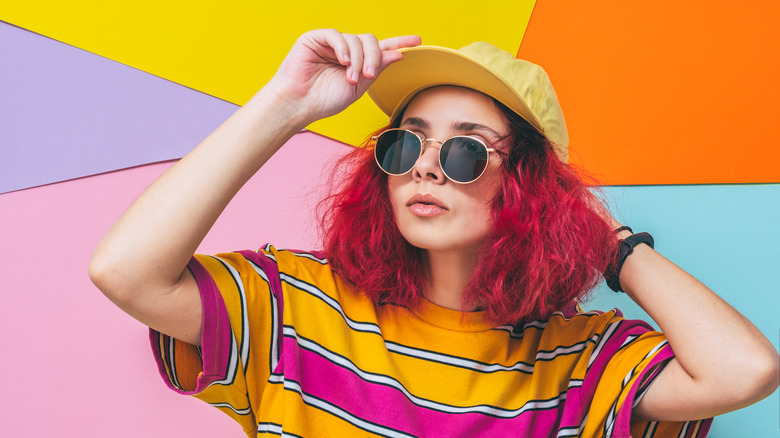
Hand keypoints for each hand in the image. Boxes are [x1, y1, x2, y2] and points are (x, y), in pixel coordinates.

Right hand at [264, 29, 420, 124]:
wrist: (299, 104)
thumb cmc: (324, 101)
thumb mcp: (358, 87)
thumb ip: (376, 69)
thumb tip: (397, 54)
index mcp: (356, 63)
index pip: (380, 49)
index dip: (399, 43)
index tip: (417, 41)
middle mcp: (345, 51)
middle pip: (370, 41)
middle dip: (374, 57)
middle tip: (368, 75)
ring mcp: (330, 43)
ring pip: (356, 39)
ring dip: (357, 60)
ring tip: (350, 78)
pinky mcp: (315, 38)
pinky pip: (336, 35)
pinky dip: (343, 48)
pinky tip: (342, 61)